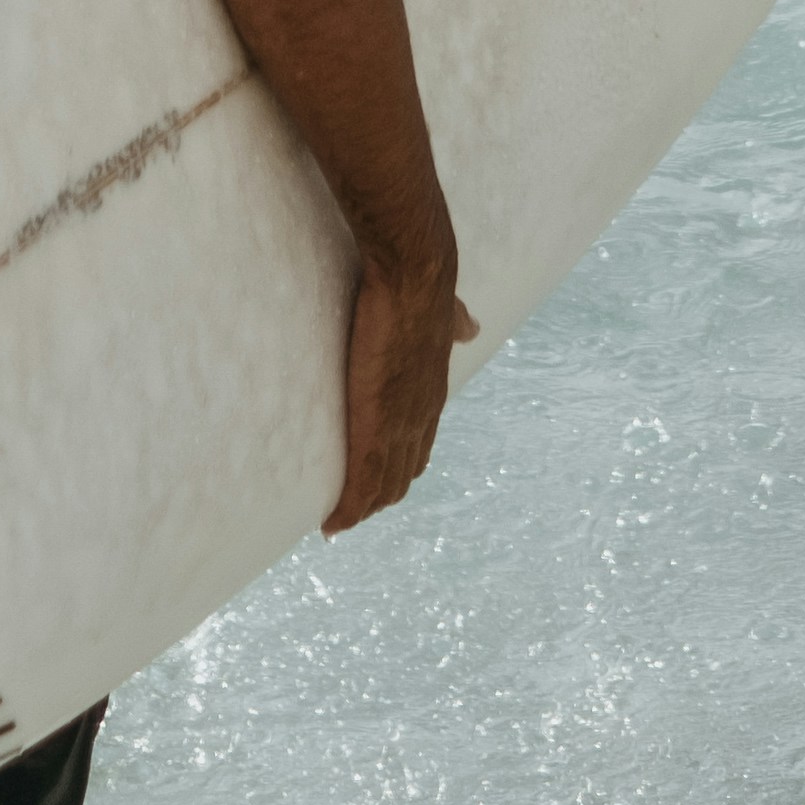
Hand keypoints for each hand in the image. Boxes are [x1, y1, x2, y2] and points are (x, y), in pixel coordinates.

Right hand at [324, 257, 477, 534]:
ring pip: (382, 486)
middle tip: (350, 508)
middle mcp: (421, 418)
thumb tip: (472, 326)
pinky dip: (348, 510)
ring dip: (361, 507)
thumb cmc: (423, 288)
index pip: (417, 446)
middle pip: (401, 475)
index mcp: (431, 393)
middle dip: (377, 494)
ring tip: (337, 520)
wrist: (415, 277)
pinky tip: (332, 527)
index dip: (397, 465)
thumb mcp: (446, 314)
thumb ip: (455, 323)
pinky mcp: (376, 426)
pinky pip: (361, 483)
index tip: (377, 478)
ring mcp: (400, 426)